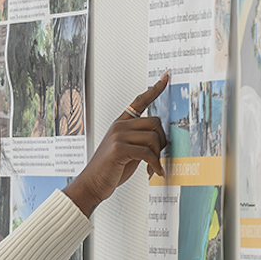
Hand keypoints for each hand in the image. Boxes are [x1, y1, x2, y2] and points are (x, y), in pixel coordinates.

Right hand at [66, 73, 172, 215]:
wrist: (93, 184)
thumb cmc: (112, 168)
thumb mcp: (128, 150)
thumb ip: (140, 140)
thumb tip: (161, 138)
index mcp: (121, 123)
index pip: (140, 101)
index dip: (155, 89)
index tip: (167, 76)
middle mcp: (119, 125)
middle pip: (155, 123)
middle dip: (162, 142)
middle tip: (157, 157)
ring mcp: (117, 136)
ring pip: (154, 138)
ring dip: (158, 156)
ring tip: (151, 167)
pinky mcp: (118, 148)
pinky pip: (148, 153)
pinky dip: (155, 165)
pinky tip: (154, 172)